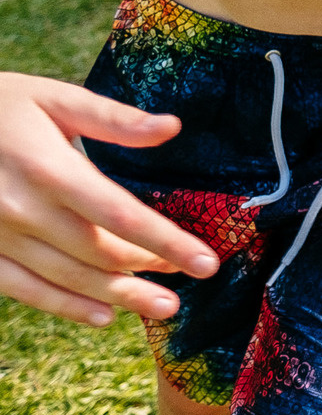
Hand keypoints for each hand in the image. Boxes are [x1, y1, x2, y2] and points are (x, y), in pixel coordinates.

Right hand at [0, 73, 217, 324]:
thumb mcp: (52, 98)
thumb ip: (113, 118)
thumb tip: (172, 127)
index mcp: (48, 168)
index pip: (121, 215)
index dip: (167, 242)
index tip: (207, 260)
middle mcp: (22, 210)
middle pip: (98, 252)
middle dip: (150, 269)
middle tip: (194, 280)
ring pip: (67, 276)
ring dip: (118, 295)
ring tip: (163, 308)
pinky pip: (24, 288)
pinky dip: (64, 305)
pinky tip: (102, 316)